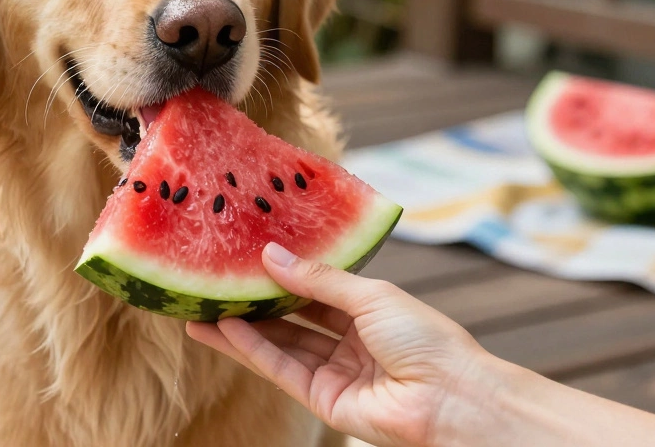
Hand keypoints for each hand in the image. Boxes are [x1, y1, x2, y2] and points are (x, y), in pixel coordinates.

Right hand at [186, 243, 505, 446]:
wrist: (450, 398)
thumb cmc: (426, 339)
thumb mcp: (370, 296)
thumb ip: (318, 280)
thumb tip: (271, 256)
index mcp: (369, 312)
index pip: (317, 288)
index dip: (285, 272)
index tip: (250, 253)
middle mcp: (350, 341)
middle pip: (293, 318)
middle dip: (256, 301)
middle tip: (218, 280)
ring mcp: (335, 372)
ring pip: (280, 344)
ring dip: (242, 327)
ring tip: (204, 306)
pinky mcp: (322, 400)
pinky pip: (280, 370)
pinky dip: (251, 349)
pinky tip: (223, 330)